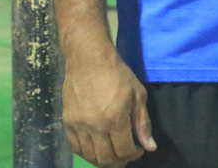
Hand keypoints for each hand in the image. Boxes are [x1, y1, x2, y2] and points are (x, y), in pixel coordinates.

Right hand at [61, 48, 156, 167]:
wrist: (89, 60)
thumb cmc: (118, 74)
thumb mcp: (138, 95)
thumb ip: (143, 123)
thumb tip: (150, 147)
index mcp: (115, 119)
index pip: (125, 151)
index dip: (134, 155)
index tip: (139, 150)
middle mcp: (95, 127)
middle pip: (106, 159)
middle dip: (120, 161)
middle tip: (126, 154)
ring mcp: (79, 126)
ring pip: (90, 156)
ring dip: (103, 160)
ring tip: (113, 153)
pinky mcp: (67, 123)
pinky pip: (76, 148)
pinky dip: (87, 153)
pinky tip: (97, 147)